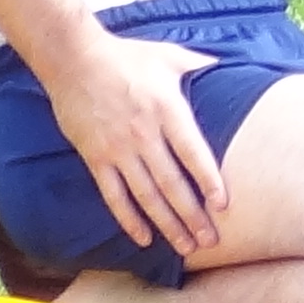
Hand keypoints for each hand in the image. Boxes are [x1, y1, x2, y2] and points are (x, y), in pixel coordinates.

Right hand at [51, 31, 228, 260]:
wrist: (76, 60)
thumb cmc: (127, 57)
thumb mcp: (170, 55)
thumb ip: (200, 66)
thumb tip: (227, 67)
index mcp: (168, 109)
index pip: (193, 152)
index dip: (209, 180)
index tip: (223, 205)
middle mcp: (144, 134)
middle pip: (172, 183)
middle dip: (192, 215)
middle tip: (210, 241)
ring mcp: (118, 150)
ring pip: (146, 196)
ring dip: (166, 224)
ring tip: (185, 247)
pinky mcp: (95, 159)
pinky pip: (114, 196)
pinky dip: (128, 220)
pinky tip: (142, 239)